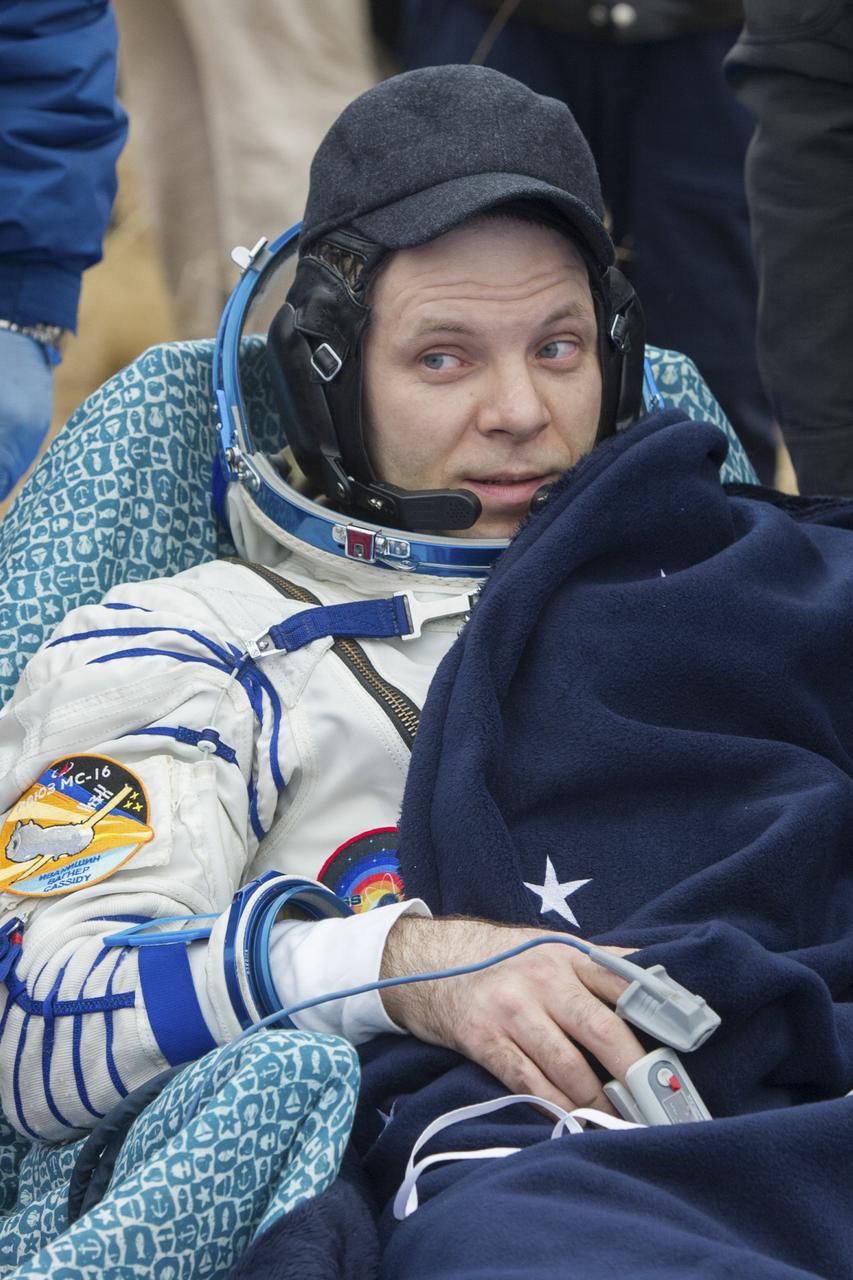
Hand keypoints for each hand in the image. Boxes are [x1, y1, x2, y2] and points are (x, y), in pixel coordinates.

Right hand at [380, 916, 645, 1112]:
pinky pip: (528, 1082)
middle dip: (635, 1072)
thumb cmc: (501, 960)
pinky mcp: (484, 1039)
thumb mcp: (549, 947)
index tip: (683, 1048)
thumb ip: (597, 965)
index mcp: (566, 954)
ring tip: (617, 1119)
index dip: (657, 1016)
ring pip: (568, 1066)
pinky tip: (571, 1119)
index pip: (623, 982)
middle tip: (657, 1103)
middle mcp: (542, 978)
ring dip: (596, 1101)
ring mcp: (511, 1009)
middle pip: (603, 1030)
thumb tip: (658, 978)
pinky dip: (554, 1106)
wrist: (426, 962)